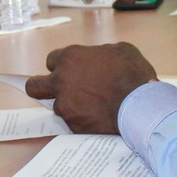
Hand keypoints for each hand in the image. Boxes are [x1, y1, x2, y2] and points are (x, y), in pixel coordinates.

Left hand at [24, 43, 158, 135]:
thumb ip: (100, 53)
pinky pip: (72, 123)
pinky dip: (82, 121)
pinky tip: (97, 119)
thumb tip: (98, 58)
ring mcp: (65, 106)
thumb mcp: (120, 50)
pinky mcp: (73, 126)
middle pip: (34, 86)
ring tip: (91, 108)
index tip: (70, 71)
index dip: (61, 66)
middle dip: (41, 87)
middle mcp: (61, 81)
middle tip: (54, 91)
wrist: (142, 107)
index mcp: (70, 58)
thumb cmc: (134, 74)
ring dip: (69, 107)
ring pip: (57, 107)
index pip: (51, 60)